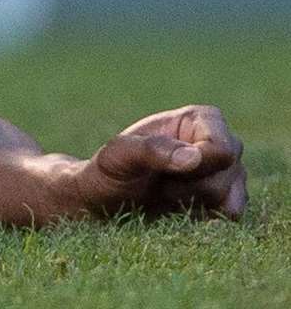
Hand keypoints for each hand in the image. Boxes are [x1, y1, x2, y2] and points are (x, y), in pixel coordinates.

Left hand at [65, 105, 245, 219]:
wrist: (106, 202)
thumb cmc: (109, 172)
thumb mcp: (117, 156)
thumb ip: (150, 150)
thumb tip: (194, 158)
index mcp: (198, 118)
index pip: (222, 147)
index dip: (198, 166)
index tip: (166, 171)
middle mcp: (220, 142)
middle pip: (229, 173)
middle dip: (192, 186)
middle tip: (160, 184)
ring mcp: (227, 172)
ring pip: (233, 197)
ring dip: (195, 203)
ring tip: (166, 194)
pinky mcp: (226, 199)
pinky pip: (232, 215)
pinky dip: (206, 218)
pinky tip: (181, 212)